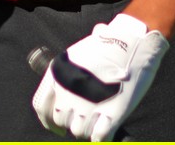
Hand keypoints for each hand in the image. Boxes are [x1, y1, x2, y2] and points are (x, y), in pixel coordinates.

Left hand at [32, 13, 168, 140]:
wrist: (132, 40)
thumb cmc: (107, 43)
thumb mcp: (77, 52)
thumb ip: (67, 72)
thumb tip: (64, 89)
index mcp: (57, 74)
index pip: (42, 107)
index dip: (49, 122)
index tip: (57, 129)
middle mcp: (67, 91)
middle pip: (62, 121)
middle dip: (74, 122)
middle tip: (87, 118)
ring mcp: (88, 105)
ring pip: (80, 132)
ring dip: (89, 130)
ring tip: (100, 121)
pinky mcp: (111, 114)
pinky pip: (100, 137)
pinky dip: (104, 137)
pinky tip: (109, 130)